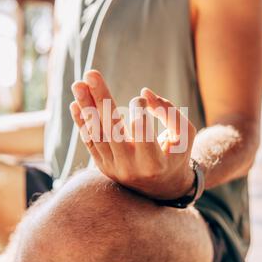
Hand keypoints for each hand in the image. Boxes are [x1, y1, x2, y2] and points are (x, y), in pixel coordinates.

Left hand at [70, 70, 195, 199]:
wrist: (163, 188)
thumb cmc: (176, 154)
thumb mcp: (184, 134)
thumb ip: (169, 112)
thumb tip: (145, 93)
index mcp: (153, 163)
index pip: (140, 130)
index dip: (138, 109)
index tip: (141, 98)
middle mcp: (130, 168)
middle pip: (112, 129)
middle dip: (101, 99)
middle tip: (90, 74)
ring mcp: (114, 169)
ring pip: (96, 134)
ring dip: (86, 107)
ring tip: (78, 84)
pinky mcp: (103, 167)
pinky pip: (90, 142)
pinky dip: (82, 123)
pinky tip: (76, 104)